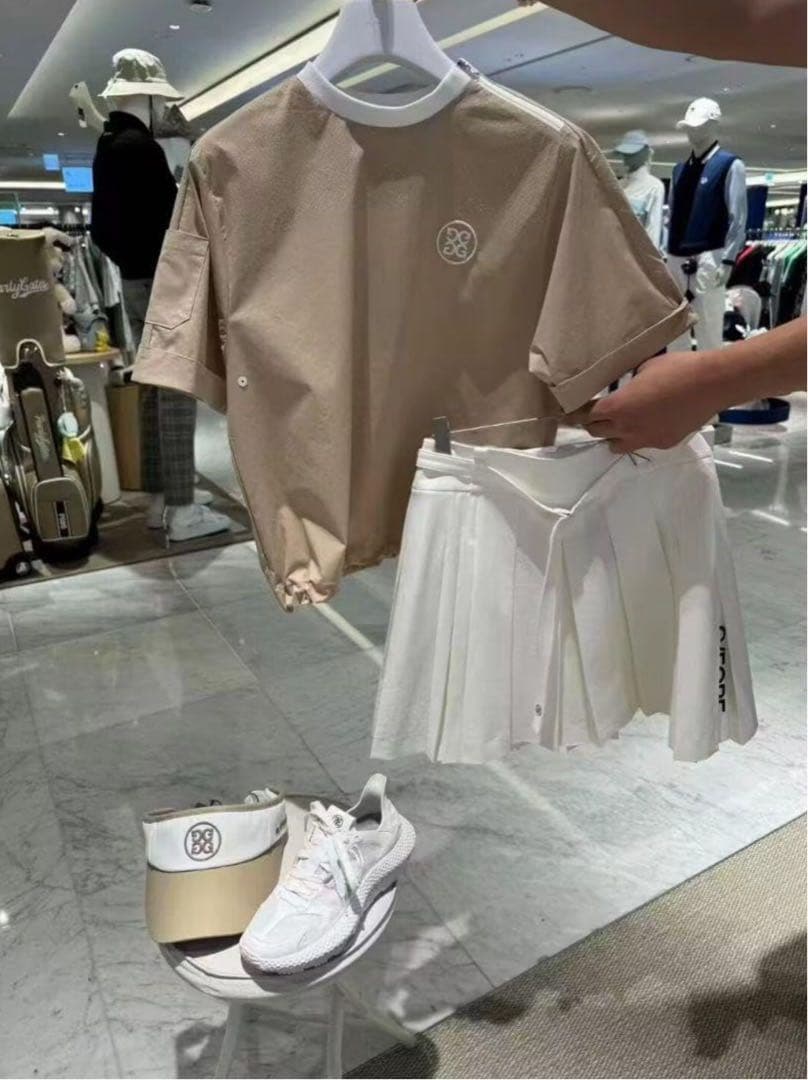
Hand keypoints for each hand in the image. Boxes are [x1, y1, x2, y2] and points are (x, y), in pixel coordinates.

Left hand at [566, 352, 721, 452]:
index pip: (588, 415)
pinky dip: (639, 436)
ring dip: (613, 436)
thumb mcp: (644, 367)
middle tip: (596, 414)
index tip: (575, 408)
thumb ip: (628, 382)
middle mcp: (627, 428)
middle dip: (594, 423)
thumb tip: (626, 386)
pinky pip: (642, 444)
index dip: (581, 411)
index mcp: (618, 406)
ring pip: (615, 446)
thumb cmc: (677, 369)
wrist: (711, 384)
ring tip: (620, 423)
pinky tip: (649, 423)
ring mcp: (645, 439)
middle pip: (597, 432)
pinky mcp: (663, 444)